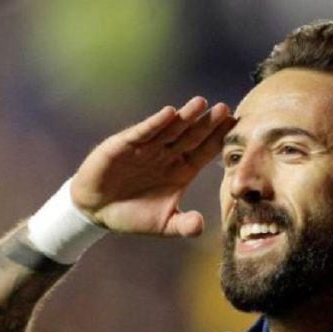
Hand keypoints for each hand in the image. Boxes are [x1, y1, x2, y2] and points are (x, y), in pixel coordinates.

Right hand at [70, 97, 235, 236]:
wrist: (96, 210)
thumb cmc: (133, 215)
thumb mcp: (162, 225)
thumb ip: (183, 226)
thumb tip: (201, 227)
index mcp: (182, 171)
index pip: (205, 152)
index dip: (219, 140)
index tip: (236, 128)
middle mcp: (168, 155)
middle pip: (192, 136)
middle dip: (208, 124)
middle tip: (225, 109)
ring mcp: (148, 148)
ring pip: (171, 129)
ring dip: (185, 116)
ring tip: (201, 103)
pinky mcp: (126, 144)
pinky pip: (144, 132)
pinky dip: (156, 123)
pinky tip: (169, 113)